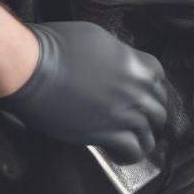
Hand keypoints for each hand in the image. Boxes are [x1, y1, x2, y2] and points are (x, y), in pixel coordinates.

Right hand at [0, 21, 167, 163]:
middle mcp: (137, 89)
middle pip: (158, 108)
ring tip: (131, 140)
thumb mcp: (97, 39)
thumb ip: (117, 55)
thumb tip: (118, 64)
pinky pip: (132, 151)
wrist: (34, 70)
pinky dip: (128, 155)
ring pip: (149, 133)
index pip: (159, 79)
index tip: (141, 94)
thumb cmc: (58, 47)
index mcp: (136, 64)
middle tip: (137, 120)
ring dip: (142, 137)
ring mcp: (125, 113)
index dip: (150, 88)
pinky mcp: (108, 134)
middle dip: (149, 115)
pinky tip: (118, 153)